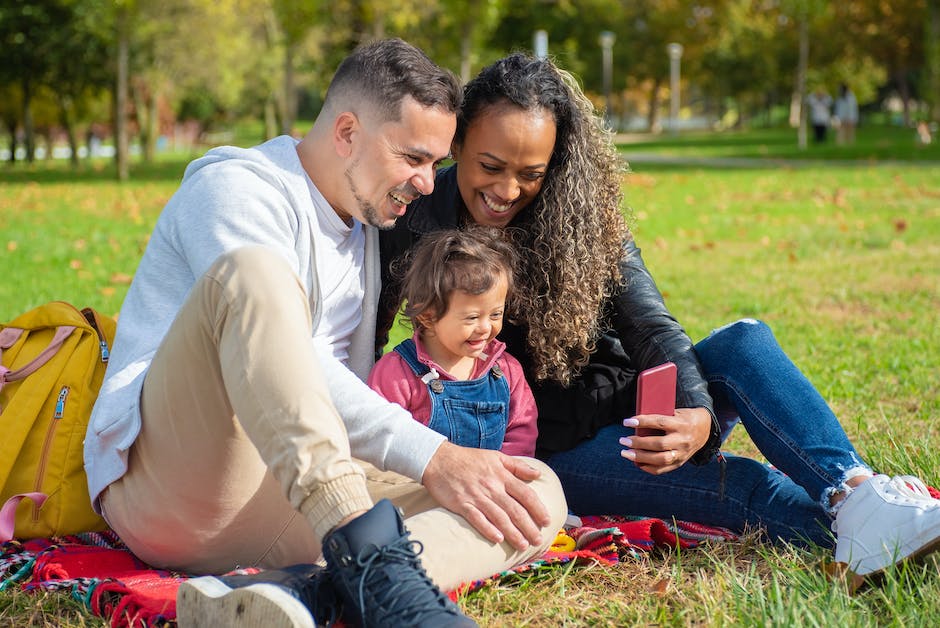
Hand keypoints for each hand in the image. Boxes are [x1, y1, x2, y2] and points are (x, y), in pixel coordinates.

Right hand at [421, 442, 549, 549]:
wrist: (438, 459)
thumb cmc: (468, 459)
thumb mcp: (496, 456)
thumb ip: (517, 466)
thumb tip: (537, 474)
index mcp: (502, 475)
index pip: (525, 494)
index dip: (538, 508)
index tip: (547, 520)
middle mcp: (492, 487)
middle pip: (515, 509)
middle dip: (529, 526)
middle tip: (538, 540)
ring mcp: (477, 496)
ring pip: (499, 517)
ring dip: (512, 533)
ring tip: (523, 545)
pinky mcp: (462, 504)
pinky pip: (477, 519)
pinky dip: (488, 529)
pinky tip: (497, 539)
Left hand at [619, 407, 711, 474]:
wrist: (705, 429)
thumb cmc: (684, 417)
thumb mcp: (675, 412)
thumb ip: (659, 417)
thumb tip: (636, 422)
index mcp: (681, 424)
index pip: (659, 423)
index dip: (642, 422)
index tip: (627, 422)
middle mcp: (683, 440)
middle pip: (659, 444)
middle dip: (638, 443)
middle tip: (623, 440)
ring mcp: (682, 453)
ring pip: (660, 459)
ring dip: (640, 457)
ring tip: (625, 453)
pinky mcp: (681, 462)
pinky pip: (663, 469)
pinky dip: (648, 468)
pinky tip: (636, 463)